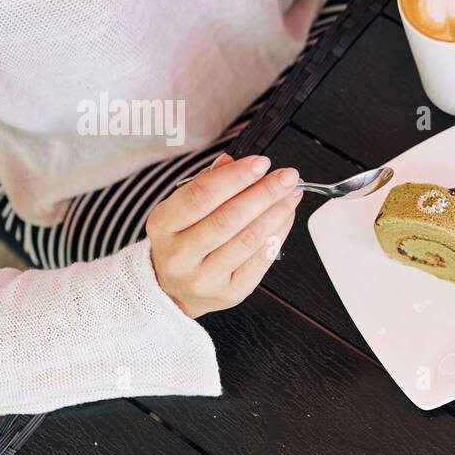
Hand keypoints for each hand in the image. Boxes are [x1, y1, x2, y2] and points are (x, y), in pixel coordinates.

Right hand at [147, 153, 302, 317]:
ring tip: (292, 194)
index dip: (235, 178)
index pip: (201, 196)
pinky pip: (261, 260)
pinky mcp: (230, 292)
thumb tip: (234, 162)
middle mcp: (180, 254)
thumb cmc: (182, 242)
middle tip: (287, 177)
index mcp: (162, 226)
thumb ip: (206, 183)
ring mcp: (205, 277)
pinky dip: (278, 234)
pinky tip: (286, 217)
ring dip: (276, 212)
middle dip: (263, 193)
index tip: (261, 163)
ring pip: (248, 239)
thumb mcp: (180, 210)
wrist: (174, 290)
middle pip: (228, 218)